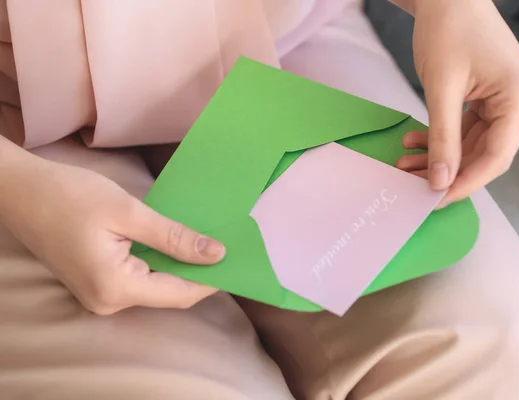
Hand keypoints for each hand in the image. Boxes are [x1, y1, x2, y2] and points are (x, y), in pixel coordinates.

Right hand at [0, 154, 224, 314]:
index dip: (212, 279)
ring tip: (207, 238)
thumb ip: (174, 237)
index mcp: (116, 288)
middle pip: (169, 292)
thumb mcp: (129, 213)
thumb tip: (215, 254)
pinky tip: (175, 241)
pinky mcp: (97, 283)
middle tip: (227, 243)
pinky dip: (160, 262)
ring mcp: (100, 296)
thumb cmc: (69, 195)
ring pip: (156, 285)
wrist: (20, 191)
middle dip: (199, 270)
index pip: (180, 293)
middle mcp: (108, 302)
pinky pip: (139, 278)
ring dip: (180, 264)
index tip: (239, 260)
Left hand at [395, 0, 518, 206]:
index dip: (463, 184)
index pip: (495, 158)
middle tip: (411, 185)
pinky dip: (442, 139)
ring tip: (404, 165)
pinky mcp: (494, 100)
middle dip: (446, 171)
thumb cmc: (448, 29)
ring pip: (474, 146)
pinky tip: (414, 144)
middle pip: (485, 155)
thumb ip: (442, 139)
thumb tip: (439, 182)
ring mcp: (510, 102)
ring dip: (439, 157)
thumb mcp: (441, 90)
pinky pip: (468, 130)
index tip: (433, 200)